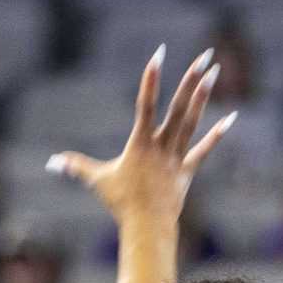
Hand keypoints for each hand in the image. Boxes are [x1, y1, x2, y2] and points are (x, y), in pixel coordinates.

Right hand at [46, 46, 237, 226]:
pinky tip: (231, 118)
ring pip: (192, 122)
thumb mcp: (96, 180)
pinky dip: (217, 135)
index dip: (151, 78)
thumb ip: (75, 166)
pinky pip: (204, 150)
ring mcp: (176, 157)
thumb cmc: (120, 203)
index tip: (160, 53)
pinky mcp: (187, 171)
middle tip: (205, 55)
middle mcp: (161, 146)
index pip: (145, 104)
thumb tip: (51, 162)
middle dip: (191, 79)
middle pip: (178, 107)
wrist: (146, 228)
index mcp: (140, 143)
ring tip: (214, 72)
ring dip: (203, 97)